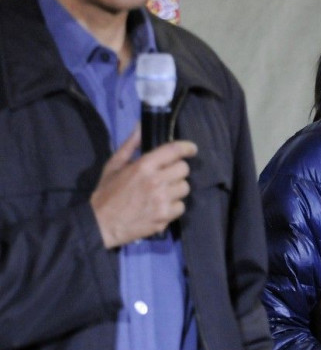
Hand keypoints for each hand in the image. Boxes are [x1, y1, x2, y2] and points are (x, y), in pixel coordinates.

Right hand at [90, 127, 197, 247]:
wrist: (100, 224)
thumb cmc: (107, 193)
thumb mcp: (114, 165)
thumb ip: (131, 144)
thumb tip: (141, 125)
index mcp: (144, 166)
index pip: (175, 150)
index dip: (187, 148)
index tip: (191, 149)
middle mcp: (156, 181)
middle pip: (184, 169)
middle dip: (177, 170)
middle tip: (166, 175)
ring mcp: (161, 200)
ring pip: (184, 188)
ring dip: (176, 189)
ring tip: (162, 192)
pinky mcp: (164, 217)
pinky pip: (181, 206)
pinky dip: (173, 206)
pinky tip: (160, 206)